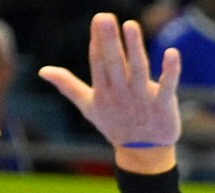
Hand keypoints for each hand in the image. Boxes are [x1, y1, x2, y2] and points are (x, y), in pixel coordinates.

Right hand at [40, 13, 181, 169]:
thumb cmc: (115, 126)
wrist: (144, 154)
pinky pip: (168, 86)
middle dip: (110, 41)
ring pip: (139, 70)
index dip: (98, 42)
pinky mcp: (164, 105)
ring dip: (135, 48)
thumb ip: (68, 86)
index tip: (97, 20)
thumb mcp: (88, 106)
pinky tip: (172, 53)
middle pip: (115, 63)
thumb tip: (42, 70)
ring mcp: (143, 99)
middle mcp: (122, 93)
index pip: (99, 62)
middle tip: (105, 17)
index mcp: (104, 91)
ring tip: (131, 25)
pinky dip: (171, 71)